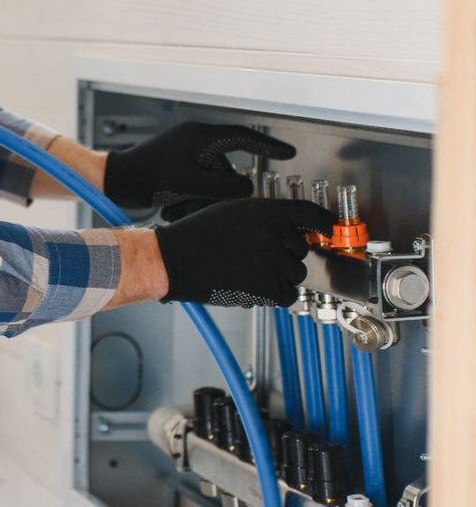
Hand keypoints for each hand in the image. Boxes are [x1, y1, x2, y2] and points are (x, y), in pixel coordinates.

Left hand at [103, 122, 295, 217]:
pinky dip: (189, 200)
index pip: (244, 137)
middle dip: (217, 192)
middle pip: (227, 170)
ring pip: (212, 183)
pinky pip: (198, 187)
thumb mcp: (188, 181)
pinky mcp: (180, 171)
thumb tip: (247, 189)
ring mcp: (188, 157)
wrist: (115, 182)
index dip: (269, 146)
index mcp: (200, 137)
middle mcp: (197, 143)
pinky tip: (170, 207)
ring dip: (199, 200)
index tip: (289, 152)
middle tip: (200, 204)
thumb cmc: (145, 176)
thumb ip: (222, 184)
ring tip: (174, 207)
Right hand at [154, 198, 334, 307]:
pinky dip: (275, 294)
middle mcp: (273, 234)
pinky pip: (287, 295)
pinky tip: (253, 285)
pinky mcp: (266, 287)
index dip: (324, 221)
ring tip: (249, 271)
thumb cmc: (197, 235)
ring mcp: (272, 262)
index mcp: (266, 211)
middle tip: (255, 257)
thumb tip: (293, 231)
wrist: (174, 259)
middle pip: (301, 250)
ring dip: (280, 276)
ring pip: (296, 274)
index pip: (308, 213)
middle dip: (285, 256)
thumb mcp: (233, 212)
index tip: (332, 228)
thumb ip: (265, 218)